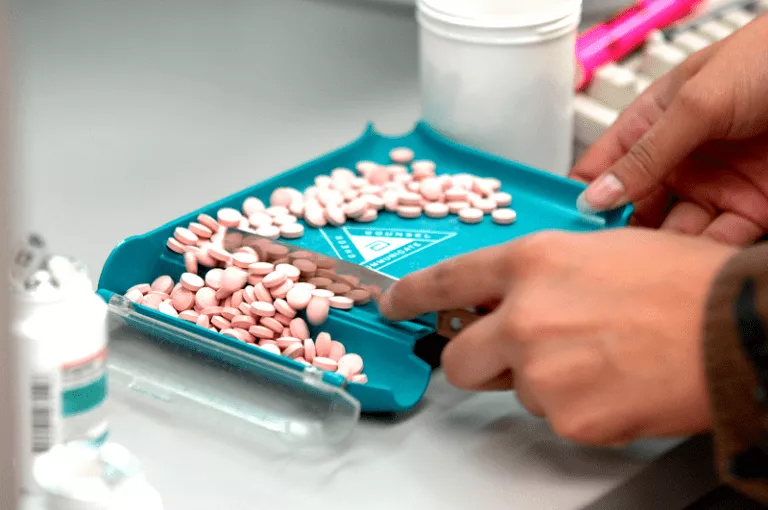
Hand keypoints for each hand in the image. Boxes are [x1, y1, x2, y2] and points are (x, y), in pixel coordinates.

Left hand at [379, 229, 737, 444]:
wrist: (737, 329)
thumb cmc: (684, 282)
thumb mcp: (600, 250)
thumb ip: (543, 274)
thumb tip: (517, 295)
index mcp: (531, 263)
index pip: (444, 282)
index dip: (410, 297)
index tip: (393, 307)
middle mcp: (524, 316)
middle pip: (459, 358)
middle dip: (477, 361)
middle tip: (513, 356)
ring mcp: (542, 372)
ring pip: (516, 390)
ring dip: (543, 381)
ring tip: (601, 360)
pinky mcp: (569, 419)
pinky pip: (556, 418)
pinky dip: (579, 408)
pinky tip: (617, 385)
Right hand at [572, 15, 767, 245]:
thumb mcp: (697, 101)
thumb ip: (647, 152)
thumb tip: (598, 193)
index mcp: (655, 122)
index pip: (603, 166)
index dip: (582, 194)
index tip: (566, 225)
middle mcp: (680, 158)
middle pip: (633, 206)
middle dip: (616, 233)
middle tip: (599, 259)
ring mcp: (714, 186)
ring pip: (673, 230)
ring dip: (657, 249)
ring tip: (639, 266)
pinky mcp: (752, 209)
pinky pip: (718, 241)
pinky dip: (700, 255)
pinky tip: (682, 264)